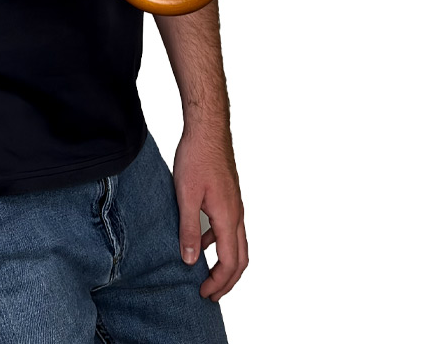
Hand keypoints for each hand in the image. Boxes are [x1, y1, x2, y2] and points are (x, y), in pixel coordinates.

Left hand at [174, 126, 246, 299]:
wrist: (207, 130)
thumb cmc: (197, 158)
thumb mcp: (185, 195)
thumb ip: (189, 229)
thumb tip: (191, 260)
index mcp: (228, 218)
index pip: (229, 262)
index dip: (218, 282)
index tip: (204, 293)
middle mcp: (236, 215)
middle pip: (240, 258)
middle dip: (228, 281)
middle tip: (211, 295)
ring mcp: (235, 206)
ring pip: (237, 244)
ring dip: (226, 263)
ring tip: (207, 274)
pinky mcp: (229, 198)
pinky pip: (229, 229)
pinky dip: (219, 243)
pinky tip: (201, 240)